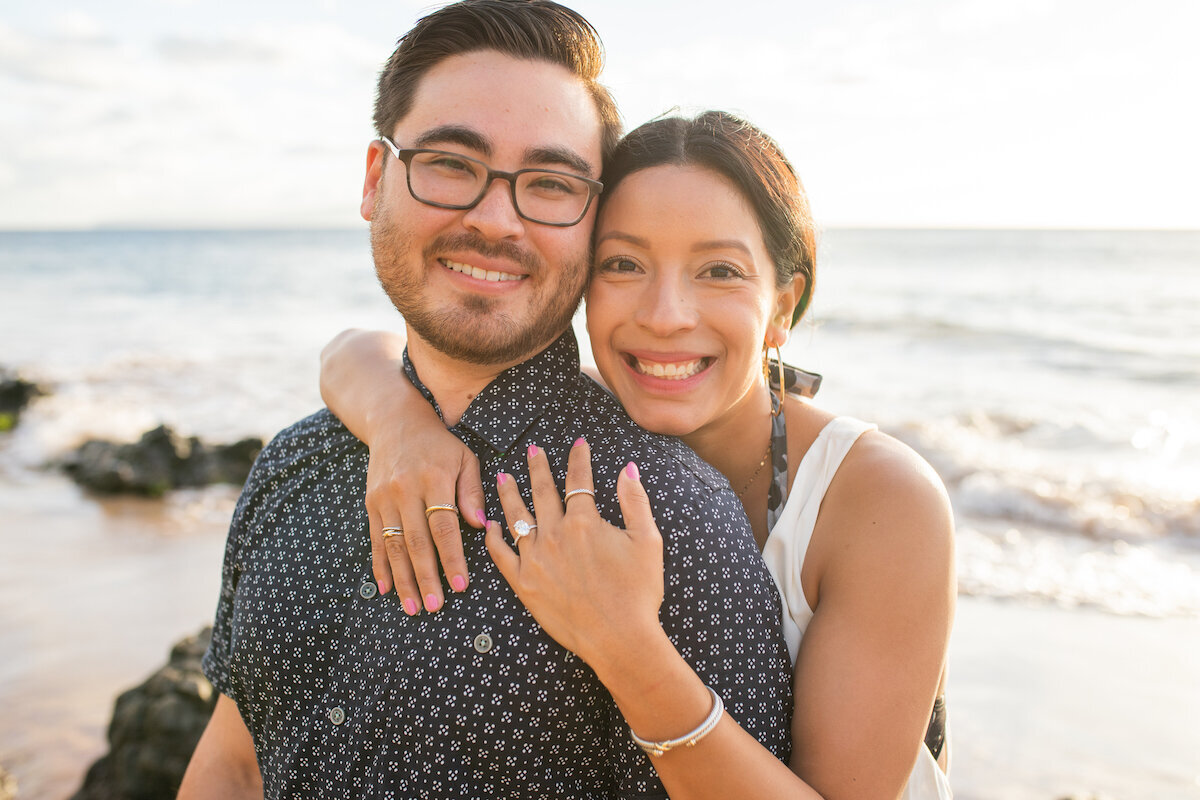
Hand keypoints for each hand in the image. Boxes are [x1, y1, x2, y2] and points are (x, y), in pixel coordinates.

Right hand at [364, 416, 485, 614]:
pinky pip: (375, 539)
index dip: (452, 557)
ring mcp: (384, 498)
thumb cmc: (439, 444)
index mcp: (433, 478)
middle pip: (416, 541)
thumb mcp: (464, 458)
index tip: (460, 585)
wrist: (395, 421)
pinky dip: (380, 566)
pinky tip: (386, 588)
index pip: (444, 526)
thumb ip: (472, 490)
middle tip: (435, 607)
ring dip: (403, 580)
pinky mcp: (371, 503)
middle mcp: (405, 490)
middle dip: (426, 577)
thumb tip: (479, 524)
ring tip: (413, 607)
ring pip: (394, 546)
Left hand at [486, 438, 664, 667]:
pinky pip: (502, 556)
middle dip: (537, 467)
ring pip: (516, 518)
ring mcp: (535, 560)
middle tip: (532, 450)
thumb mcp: (647, 541)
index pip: (578, 480)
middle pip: (542, 492)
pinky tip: (490, 526)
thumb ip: (635, 501)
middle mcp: (554, 535)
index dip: (579, 459)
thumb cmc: (638, 592)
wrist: (620, 639)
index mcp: (583, 522)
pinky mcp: (524, 584)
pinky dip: (494, 538)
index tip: (578, 444)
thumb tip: (628, 468)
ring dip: (508, 494)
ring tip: (502, 477)